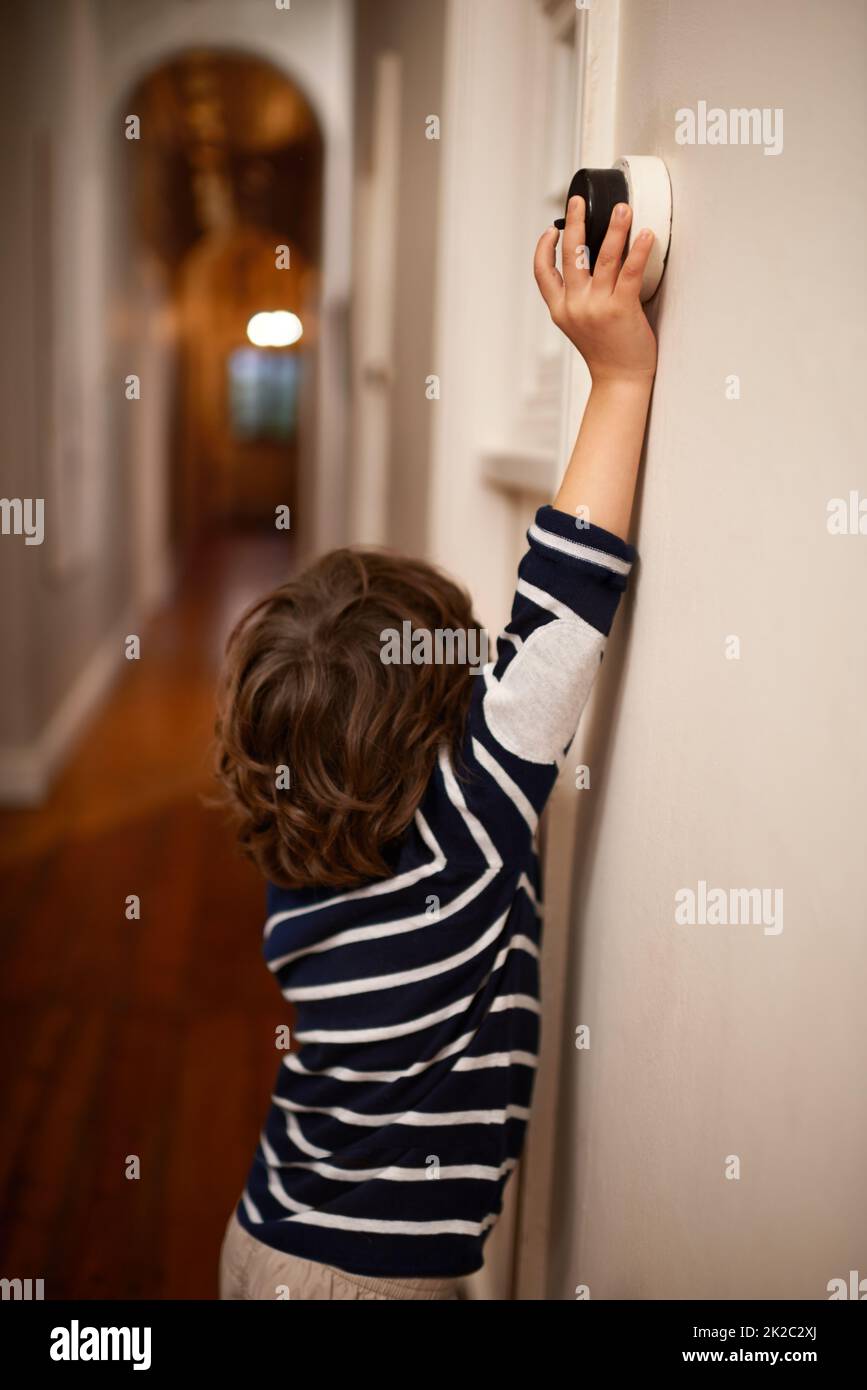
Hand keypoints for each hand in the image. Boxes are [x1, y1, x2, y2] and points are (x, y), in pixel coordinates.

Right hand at [534, 196, 657, 384]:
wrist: (620, 380)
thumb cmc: (605, 351)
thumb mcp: (579, 325)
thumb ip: (578, 297)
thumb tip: (588, 262)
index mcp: (560, 309)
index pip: (542, 272)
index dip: (543, 247)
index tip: (551, 230)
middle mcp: (574, 306)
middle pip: (571, 254)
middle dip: (574, 222)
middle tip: (579, 200)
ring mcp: (597, 307)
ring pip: (603, 257)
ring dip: (613, 228)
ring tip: (623, 209)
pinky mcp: (621, 310)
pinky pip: (631, 272)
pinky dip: (638, 250)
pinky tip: (646, 235)